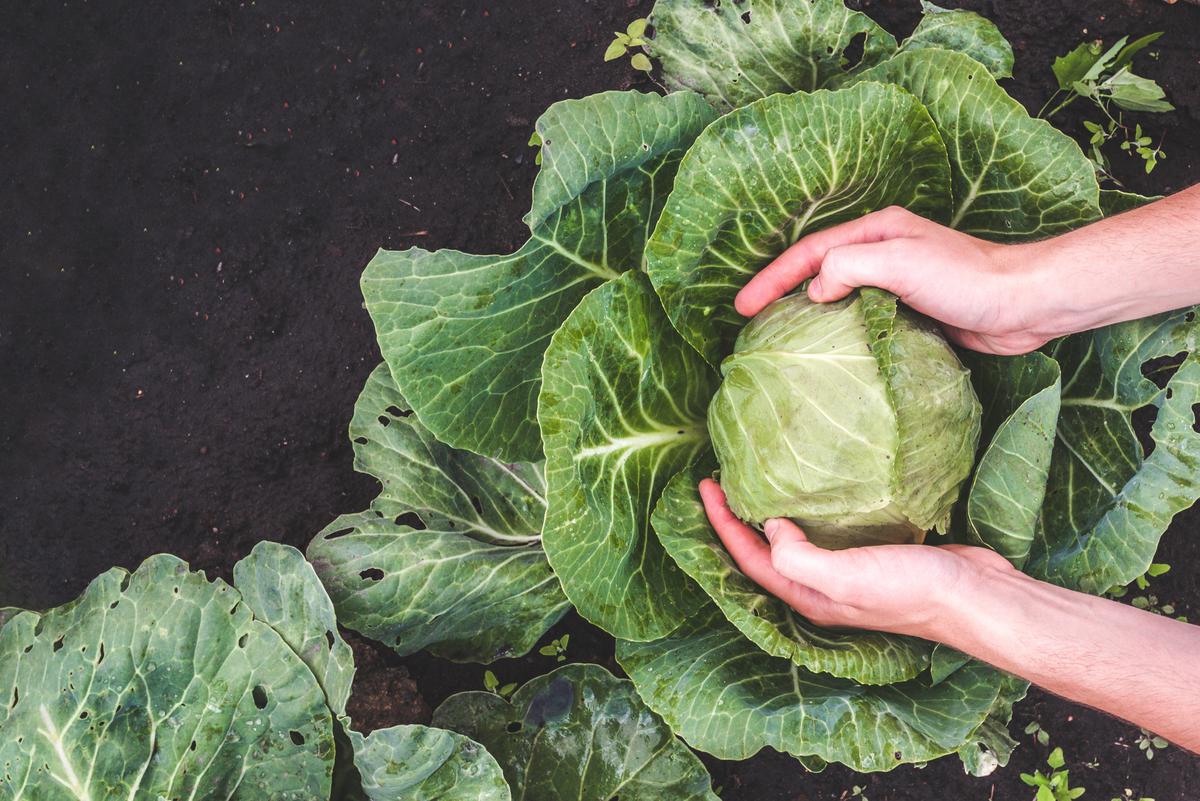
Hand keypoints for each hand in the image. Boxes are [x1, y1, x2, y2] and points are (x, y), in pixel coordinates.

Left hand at [698, 479, 1015, 639]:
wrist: (975, 596)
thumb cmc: (911, 591)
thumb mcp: (846, 579)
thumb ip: (799, 558)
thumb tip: (770, 527)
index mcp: (808, 596)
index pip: (749, 559)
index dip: (721, 525)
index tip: (704, 485)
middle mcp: (822, 587)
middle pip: (764, 552)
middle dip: (737, 519)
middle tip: (718, 479)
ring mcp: (847, 571)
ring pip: (794, 540)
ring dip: (769, 513)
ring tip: (752, 480)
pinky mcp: (872, 552)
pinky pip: (827, 528)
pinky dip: (809, 508)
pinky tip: (811, 486)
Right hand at [735, 206, 1053, 354]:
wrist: (1025, 304)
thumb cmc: (968, 279)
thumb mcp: (900, 262)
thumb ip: (849, 266)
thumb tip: (815, 289)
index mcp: (877, 231)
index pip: (808, 252)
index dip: (771, 278)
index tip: (741, 307)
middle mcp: (884, 252)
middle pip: (817, 269)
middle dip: (779, 291)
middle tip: (747, 320)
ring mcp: (897, 283)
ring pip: (837, 296)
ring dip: (805, 314)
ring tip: (776, 339)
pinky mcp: (912, 312)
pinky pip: (861, 321)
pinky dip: (837, 334)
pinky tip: (827, 357)